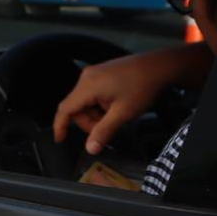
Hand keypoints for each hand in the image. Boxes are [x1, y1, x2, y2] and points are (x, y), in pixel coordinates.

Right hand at [52, 45, 208, 154]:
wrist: (157, 67)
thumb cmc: (142, 87)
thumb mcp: (123, 114)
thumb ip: (103, 132)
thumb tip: (91, 148)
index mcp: (88, 86)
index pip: (65, 109)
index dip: (60, 126)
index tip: (60, 139)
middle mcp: (86, 77)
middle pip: (76, 107)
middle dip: (89, 122)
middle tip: (108, 127)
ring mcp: (93, 74)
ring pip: (85, 101)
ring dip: (96, 114)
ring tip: (116, 115)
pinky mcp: (100, 73)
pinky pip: (91, 94)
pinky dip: (99, 105)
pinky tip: (115, 106)